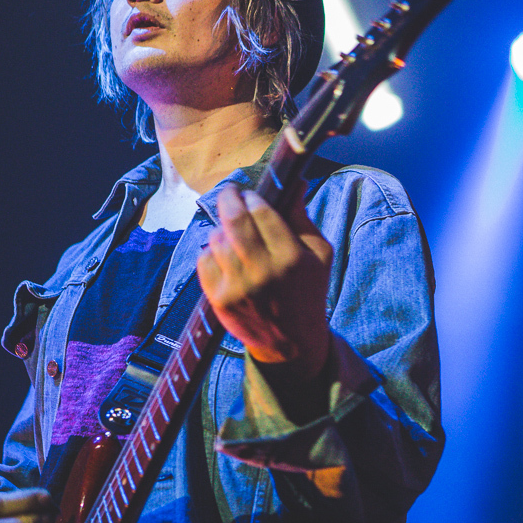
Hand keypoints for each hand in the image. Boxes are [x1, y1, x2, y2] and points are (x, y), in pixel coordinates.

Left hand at [197, 184, 332, 379]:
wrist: (290, 342)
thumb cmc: (307, 290)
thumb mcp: (318, 254)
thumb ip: (302, 217)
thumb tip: (296, 181)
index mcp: (291, 258)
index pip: (262, 212)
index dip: (252, 197)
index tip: (251, 194)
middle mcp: (263, 272)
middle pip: (234, 220)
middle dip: (228, 198)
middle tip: (229, 193)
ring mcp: (238, 287)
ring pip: (216, 238)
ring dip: (221, 229)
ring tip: (232, 233)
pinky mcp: (219, 299)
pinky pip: (204, 260)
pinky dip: (211, 252)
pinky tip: (225, 256)